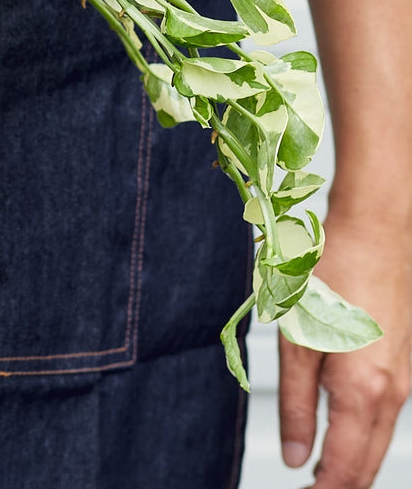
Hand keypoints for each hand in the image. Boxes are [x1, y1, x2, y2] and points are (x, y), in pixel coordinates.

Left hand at [278, 214, 411, 486]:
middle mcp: (392, 393)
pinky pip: (384, 416)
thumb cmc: (331, 274)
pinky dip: (363, 435)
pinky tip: (341, 431)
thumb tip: (295, 455)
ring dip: (351, 462)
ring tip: (318, 470)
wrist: (374, 231)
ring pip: (379, 442)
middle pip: (368, 464)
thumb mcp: (297, 339)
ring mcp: (403, 379)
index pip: (345, 468)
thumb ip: (297, 403)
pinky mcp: (402, 363)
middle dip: (339, 485)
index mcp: (364, 392)